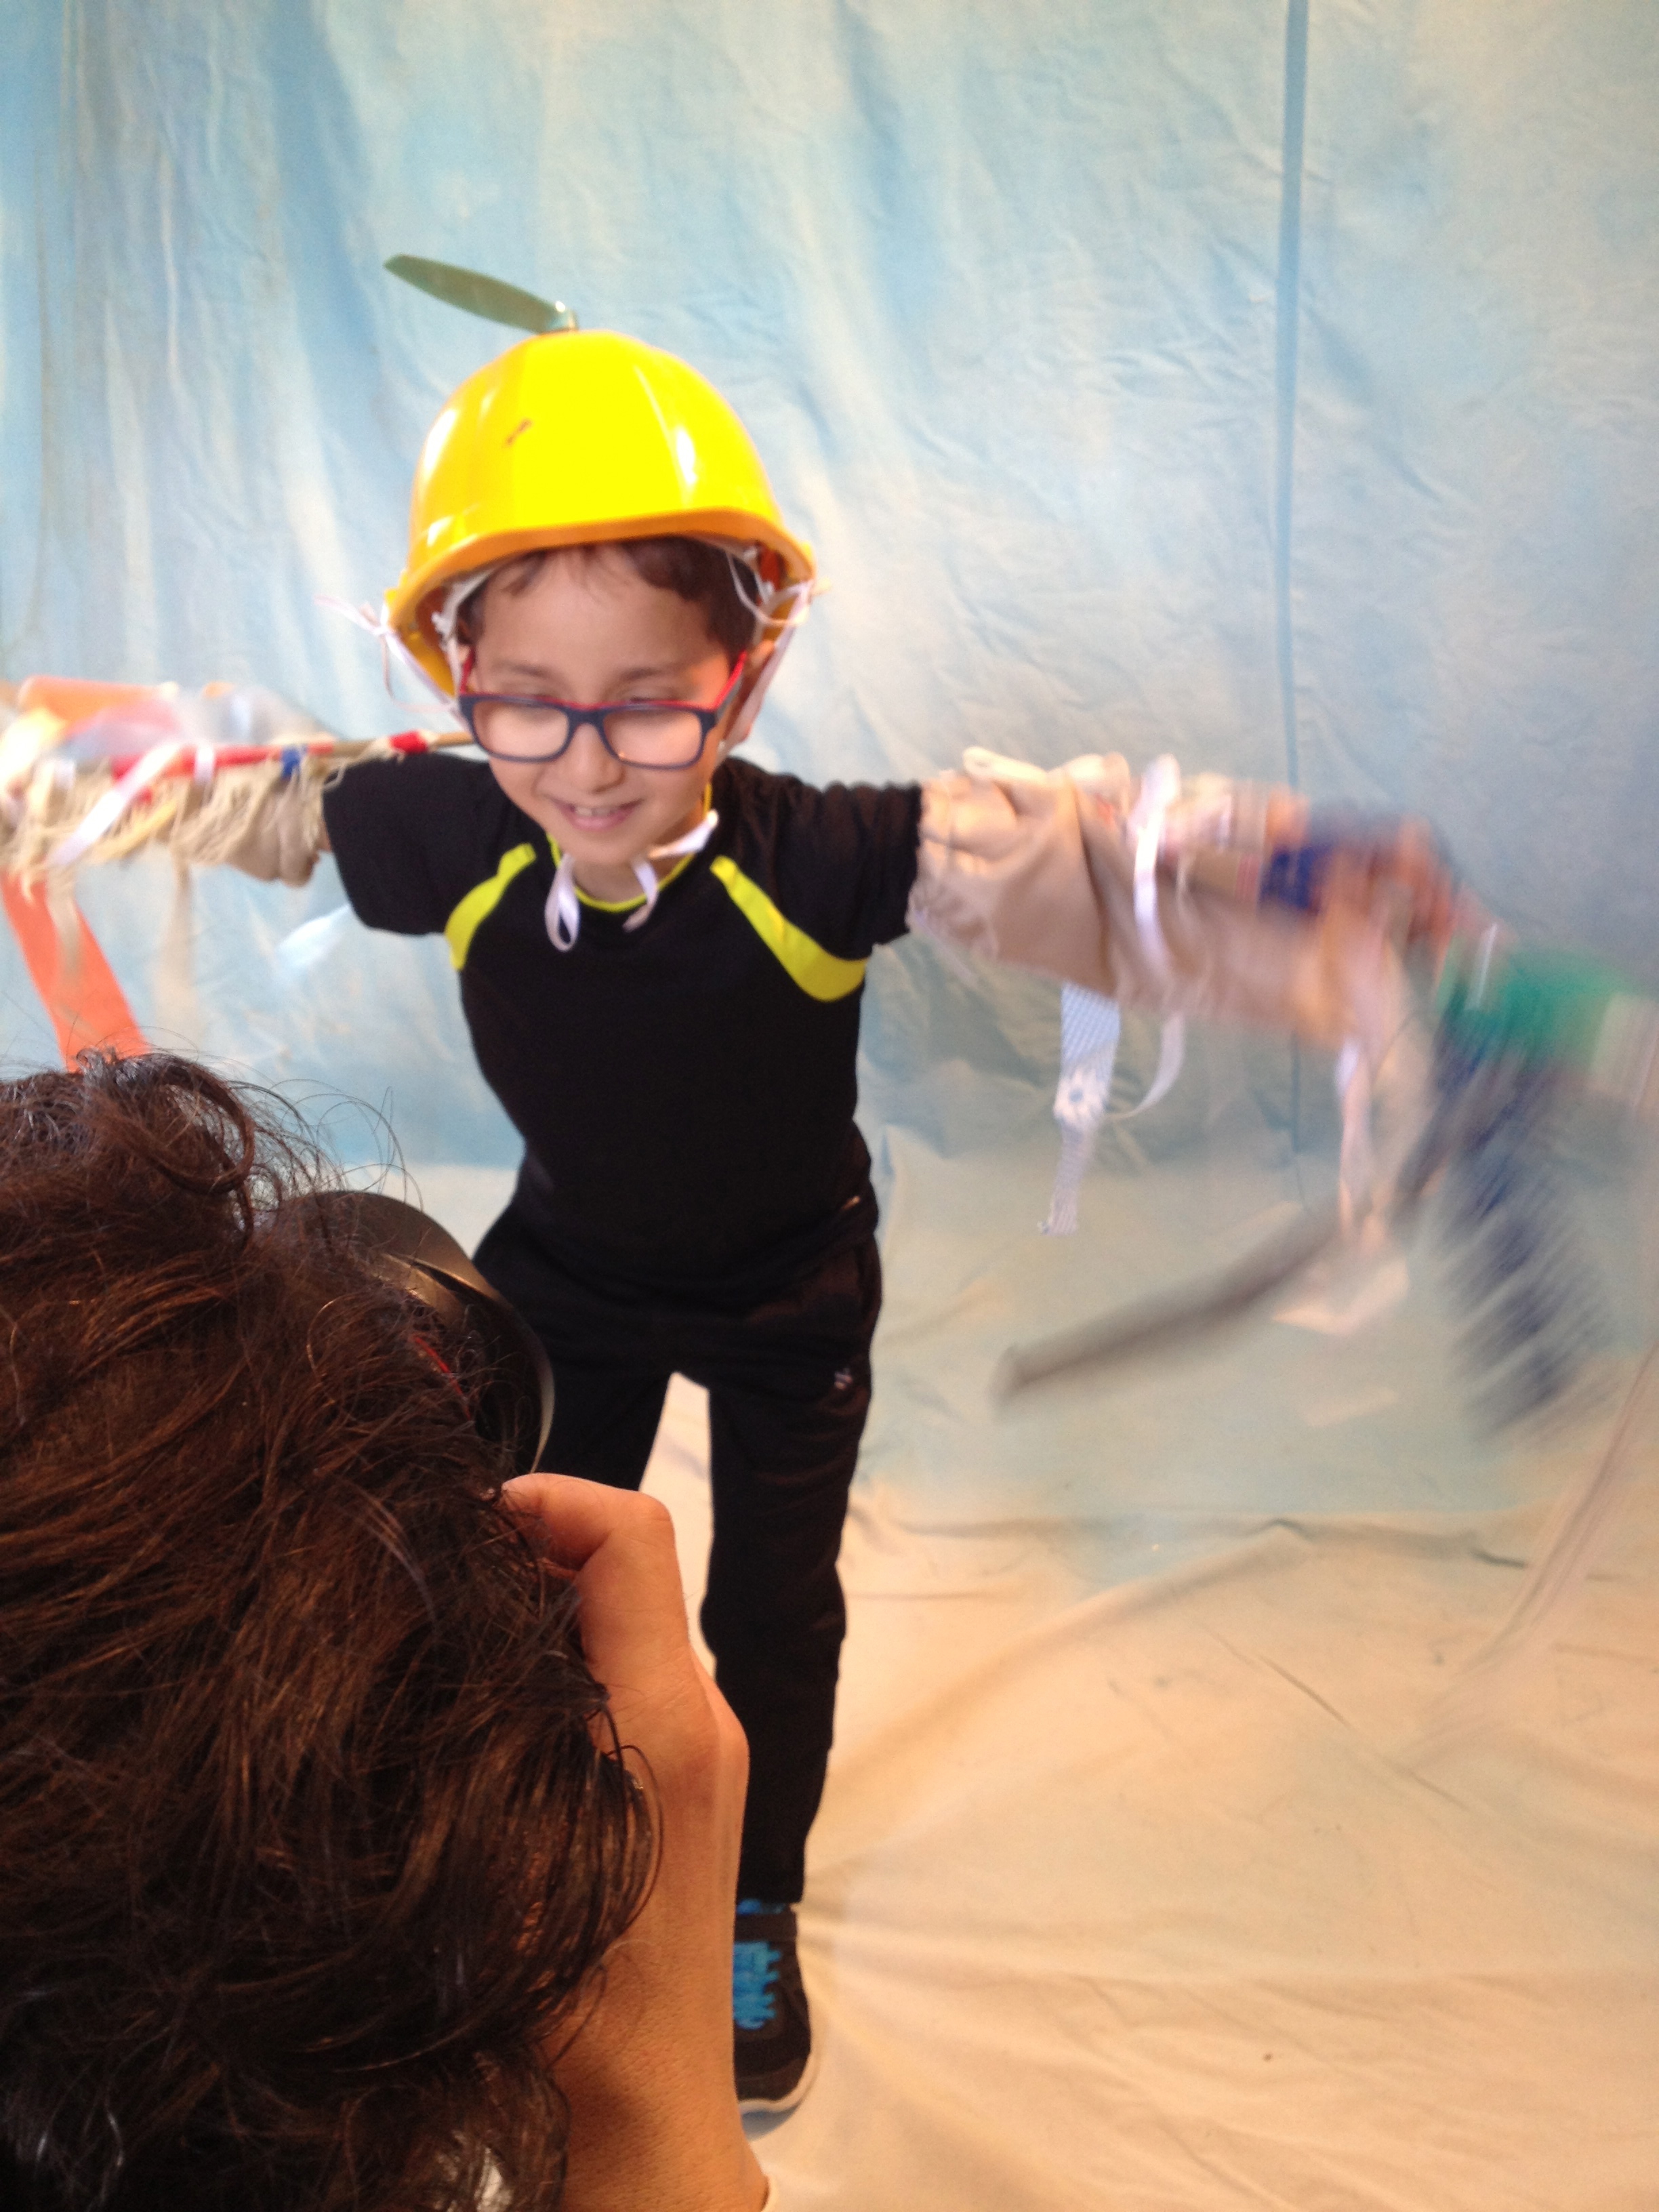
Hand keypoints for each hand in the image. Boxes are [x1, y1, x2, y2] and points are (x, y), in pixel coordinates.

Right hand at [501, 1475, 764, 2211]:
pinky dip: (567, 1665)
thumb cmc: (575, 2009)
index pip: (633, 1535)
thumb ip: (476, 1736)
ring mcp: (707, 1749)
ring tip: (452, 1643)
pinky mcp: (694, 1783)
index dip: (550, 1497)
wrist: (648, 2115)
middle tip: (436, 1580)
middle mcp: (703, 1715)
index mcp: (666, 1716)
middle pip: (628, 1569)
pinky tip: (493, 1716)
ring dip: (544, 1611)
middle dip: (532, 1551)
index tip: (465, 1522)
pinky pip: (631, 1681)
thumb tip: (429, 1635)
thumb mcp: (500, 1862)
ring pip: (625, 1627)